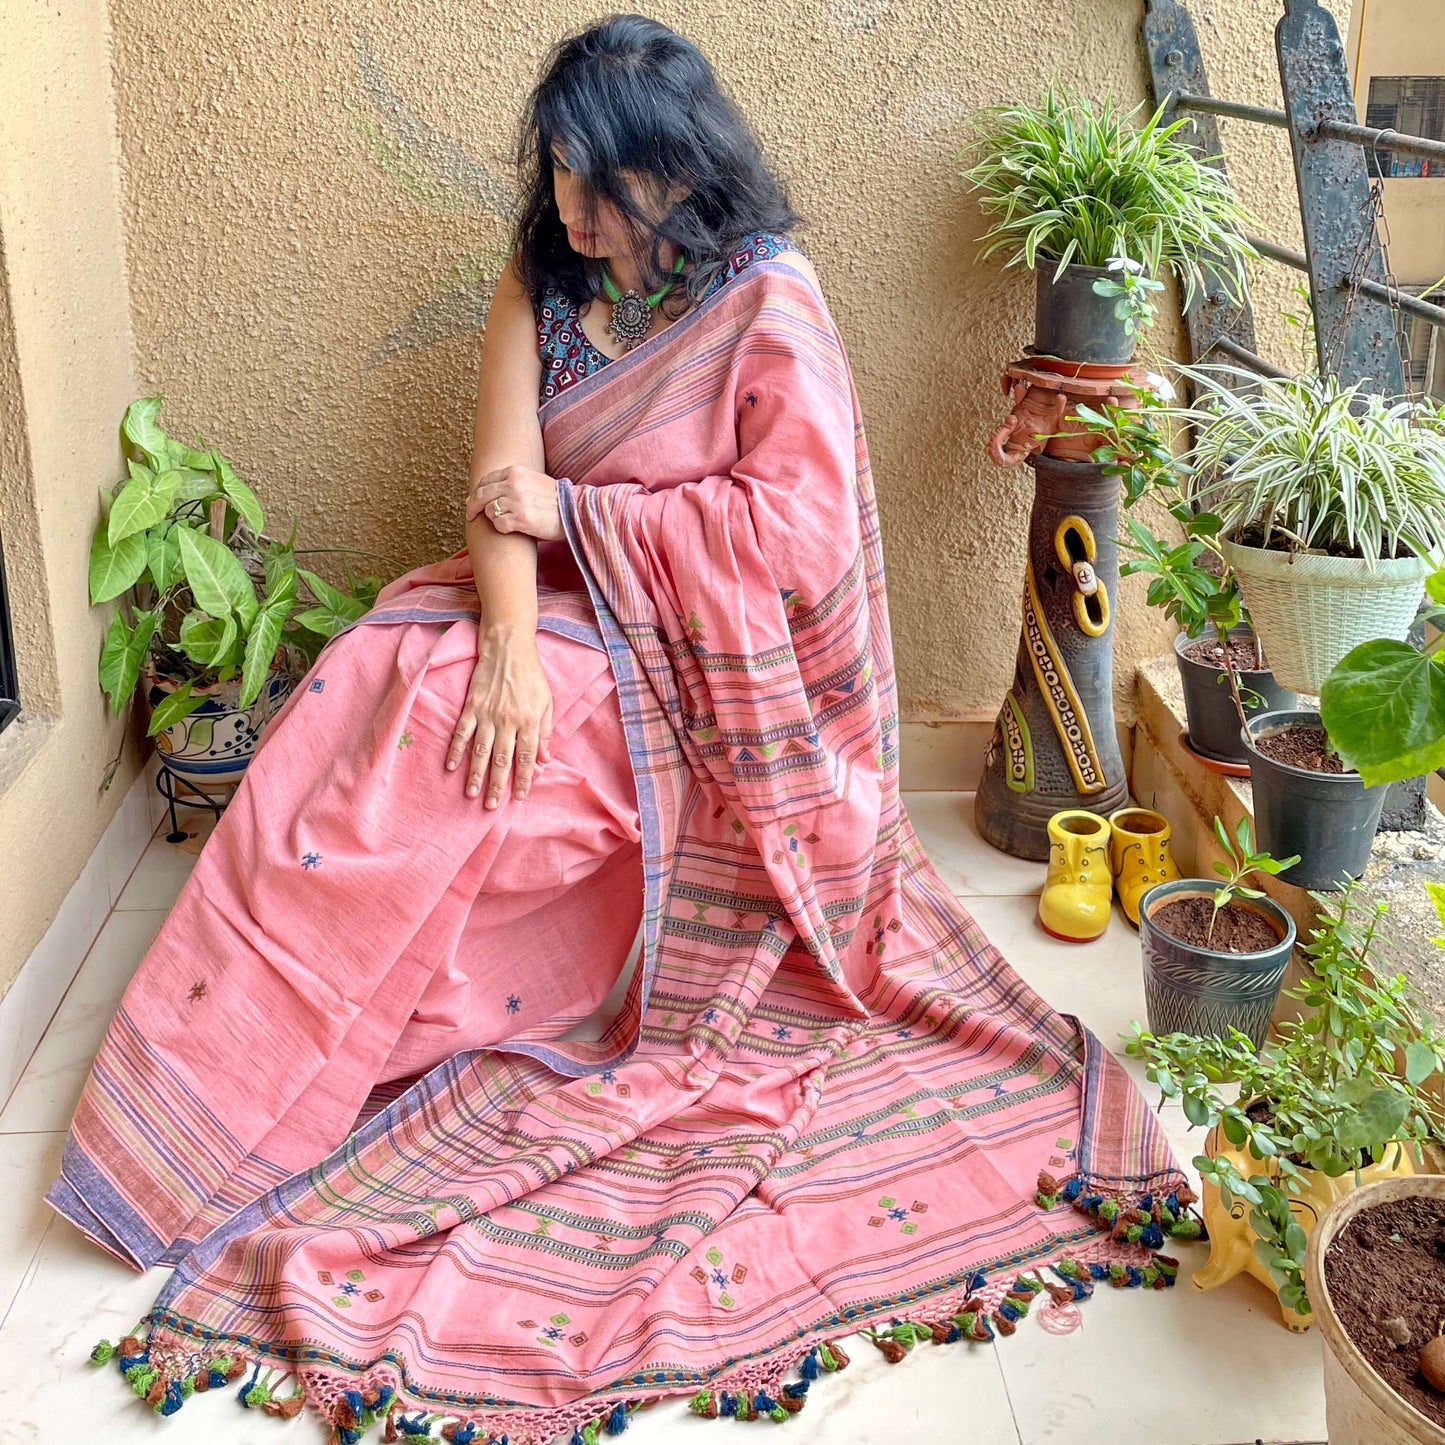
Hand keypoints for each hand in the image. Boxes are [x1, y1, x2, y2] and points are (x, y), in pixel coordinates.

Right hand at [446, 633, 553, 805]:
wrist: (509, 648)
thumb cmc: (531, 675)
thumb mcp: (547, 702)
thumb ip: (546, 731)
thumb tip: (545, 759)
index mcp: (529, 722)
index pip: (526, 758)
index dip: (523, 780)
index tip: (519, 797)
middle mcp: (508, 722)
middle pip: (502, 760)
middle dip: (497, 785)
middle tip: (491, 806)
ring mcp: (487, 715)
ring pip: (480, 751)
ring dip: (475, 774)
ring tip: (471, 794)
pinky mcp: (471, 707)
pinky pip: (462, 732)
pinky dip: (456, 750)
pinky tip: (451, 766)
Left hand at [468, 464, 562, 541]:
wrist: (575, 511)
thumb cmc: (555, 499)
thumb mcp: (533, 480)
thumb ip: (513, 480)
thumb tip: (489, 489)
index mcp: (515, 471)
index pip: (485, 480)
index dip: (476, 492)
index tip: (473, 501)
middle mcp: (513, 484)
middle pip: (480, 495)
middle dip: (472, 507)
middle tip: (471, 516)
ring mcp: (517, 501)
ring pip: (489, 511)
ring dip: (495, 518)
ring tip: (508, 521)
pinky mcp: (521, 519)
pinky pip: (499, 525)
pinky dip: (502, 528)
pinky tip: (513, 528)